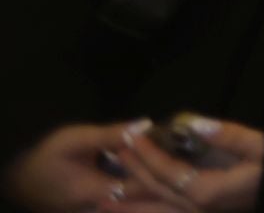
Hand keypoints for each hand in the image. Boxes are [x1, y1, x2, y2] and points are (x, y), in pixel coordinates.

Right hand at [0, 122, 172, 211]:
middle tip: (180, 158)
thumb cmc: (45, 157)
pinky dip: (139, 191)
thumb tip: (145, 124)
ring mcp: (100, 212)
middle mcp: (102, 209)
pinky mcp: (100, 211)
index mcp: (98, 193)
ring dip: (153, 186)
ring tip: (171, 165)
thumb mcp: (74, 140)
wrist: (19, 181)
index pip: (142, 187)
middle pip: (142, 199)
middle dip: (162, 180)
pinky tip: (152, 175)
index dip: (161, 170)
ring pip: (135, 203)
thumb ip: (110, 135)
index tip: (176, 152)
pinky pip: (126, 203)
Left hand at [119, 117, 263, 212]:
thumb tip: (193, 124)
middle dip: (132, 176)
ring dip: (129, 208)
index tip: (130, 137)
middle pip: (157, 193)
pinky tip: (134, 210)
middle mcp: (199, 209)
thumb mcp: (258, 145)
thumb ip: (226, 136)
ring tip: (100, 204)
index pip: (169, 172)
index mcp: (209, 191)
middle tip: (110, 159)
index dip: (148, 155)